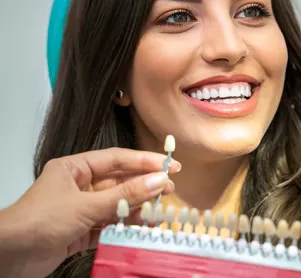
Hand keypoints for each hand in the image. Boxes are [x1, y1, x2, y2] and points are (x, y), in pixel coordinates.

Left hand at [0, 147, 180, 277]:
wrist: (9, 257)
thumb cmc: (39, 221)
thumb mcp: (86, 205)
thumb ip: (124, 196)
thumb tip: (158, 181)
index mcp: (74, 169)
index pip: (116, 159)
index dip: (144, 161)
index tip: (169, 165)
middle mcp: (79, 186)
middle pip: (119, 182)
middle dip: (144, 185)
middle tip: (170, 188)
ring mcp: (81, 209)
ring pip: (117, 204)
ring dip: (138, 208)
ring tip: (160, 210)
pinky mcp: (82, 230)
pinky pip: (110, 224)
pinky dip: (126, 226)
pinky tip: (143, 227)